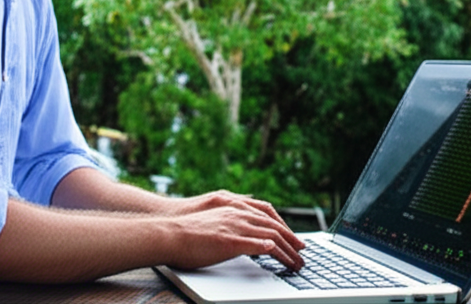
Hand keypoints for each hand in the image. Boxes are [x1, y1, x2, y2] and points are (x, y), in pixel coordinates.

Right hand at [164, 197, 304, 270]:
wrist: (168, 233)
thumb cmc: (187, 231)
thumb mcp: (214, 219)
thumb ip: (230, 220)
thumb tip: (243, 229)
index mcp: (234, 209)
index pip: (268, 215)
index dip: (285, 227)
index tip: (294, 239)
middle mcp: (237, 214)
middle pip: (273, 226)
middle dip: (292, 240)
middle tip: (303, 253)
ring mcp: (233, 227)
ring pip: (268, 236)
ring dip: (286, 250)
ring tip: (296, 262)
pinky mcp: (227, 241)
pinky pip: (252, 243)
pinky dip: (267, 247)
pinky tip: (275, 252)